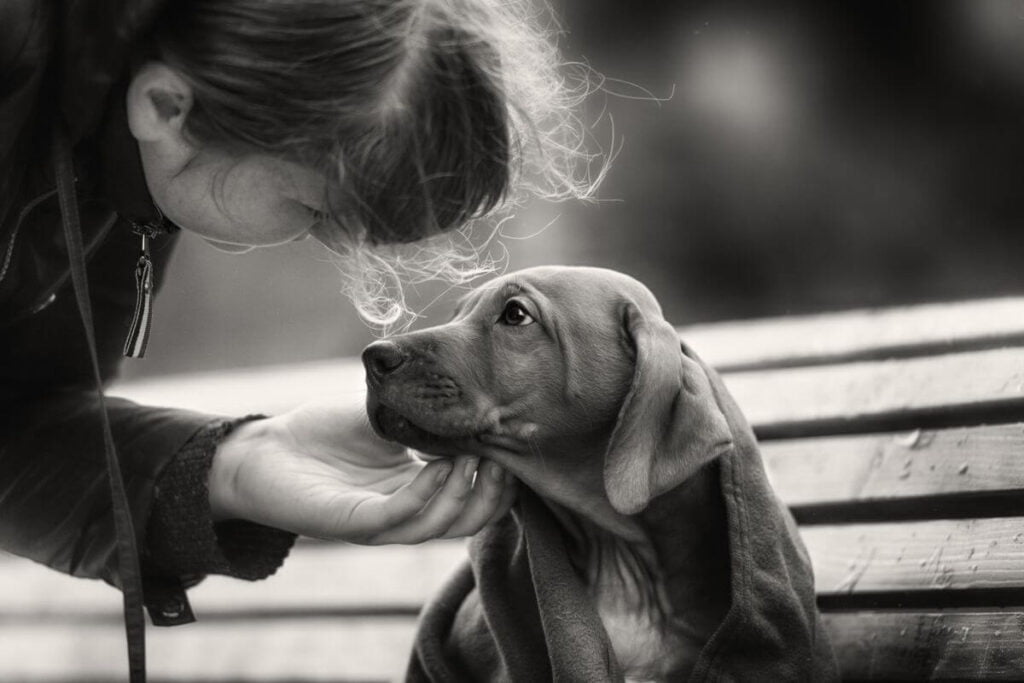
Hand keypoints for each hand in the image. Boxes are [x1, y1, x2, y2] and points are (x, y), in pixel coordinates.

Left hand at [207, 397, 516, 543]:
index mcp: (416, 490)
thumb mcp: (387, 415)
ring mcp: (378, 523)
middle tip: (504, 458)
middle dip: (493, 495)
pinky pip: (398, 516)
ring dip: (464, 495)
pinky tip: (439, 466)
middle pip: (465, 522)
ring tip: (477, 459)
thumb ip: (426, 412)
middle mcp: (403, 513)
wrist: (264, 448)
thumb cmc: (322, 432)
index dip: (499, 482)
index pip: (472, 500)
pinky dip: (425, 493)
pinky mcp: (350, 522)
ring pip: (438, 525)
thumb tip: (471, 389)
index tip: (516, 446)